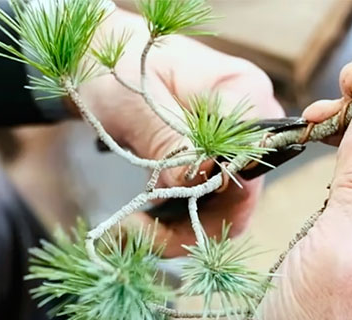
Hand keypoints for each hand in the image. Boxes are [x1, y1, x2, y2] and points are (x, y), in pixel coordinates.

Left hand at [77, 9, 282, 255]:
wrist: (100, 57)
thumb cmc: (118, 66)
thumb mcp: (134, 101)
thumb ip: (167, 137)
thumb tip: (197, 181)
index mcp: (245, 94)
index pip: (249, 163)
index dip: (211, 197)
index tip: (154, 208)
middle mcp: (251, 125)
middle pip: (240, 197)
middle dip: (188, 225)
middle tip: (132, 230)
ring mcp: (233, 149)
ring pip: (221, 211)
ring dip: (176, 228)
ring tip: (128, 227)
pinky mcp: (212, 167)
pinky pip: (204, 206)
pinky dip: (172, 220)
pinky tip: (139, 219)